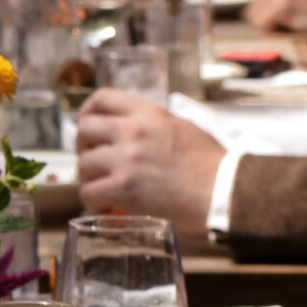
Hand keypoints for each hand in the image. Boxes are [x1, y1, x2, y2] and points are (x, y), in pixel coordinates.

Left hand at [75, 90, 224, 233]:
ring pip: (83, 164)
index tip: (88, 128)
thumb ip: (156, 125)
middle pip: (85, 130)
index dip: (88, 113)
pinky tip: (109, 208)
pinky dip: (94, 203)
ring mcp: (126, 159)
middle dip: (84, 148)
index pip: (103, 99)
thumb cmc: (212, 165)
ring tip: (105, 191)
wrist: (223, 191)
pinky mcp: (124, 187)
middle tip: (94, 164)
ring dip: (90, 180)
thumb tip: (139, 132)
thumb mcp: (183, 128)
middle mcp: (133, 130)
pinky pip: (89, 192)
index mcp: (148, 113)